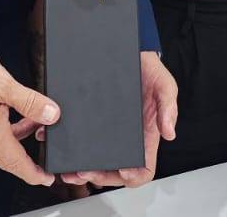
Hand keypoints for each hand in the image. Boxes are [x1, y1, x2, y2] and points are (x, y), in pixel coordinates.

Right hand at [0, 46, 58, 185]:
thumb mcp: (4, 84)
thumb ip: (30, 101)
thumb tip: (51, 114)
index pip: (15, 162)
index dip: (33, 173)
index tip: (46, 179)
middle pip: (5, 157)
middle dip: (26, 161)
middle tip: (42, 163)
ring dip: (16, 137)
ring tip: (32, 122)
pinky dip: (2, 129)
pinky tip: (8, 113)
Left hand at [57, 51, 178, 188]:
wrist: (130, 50)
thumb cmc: (150, 71)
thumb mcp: (165, 85)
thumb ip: (169, 108)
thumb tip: (169, 134)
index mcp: (145, 137)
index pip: (142, 168)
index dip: (133, 174)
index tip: (123, 171)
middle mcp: (124, 139)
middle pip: (114, 171)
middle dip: (99, 176)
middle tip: (84, 173)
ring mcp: (107, 132)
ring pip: (94, 160)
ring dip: (81, 170)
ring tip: (68, 170)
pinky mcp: (91, 120)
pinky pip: (79, 139)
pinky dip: (68, 147)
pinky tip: (57, 145)